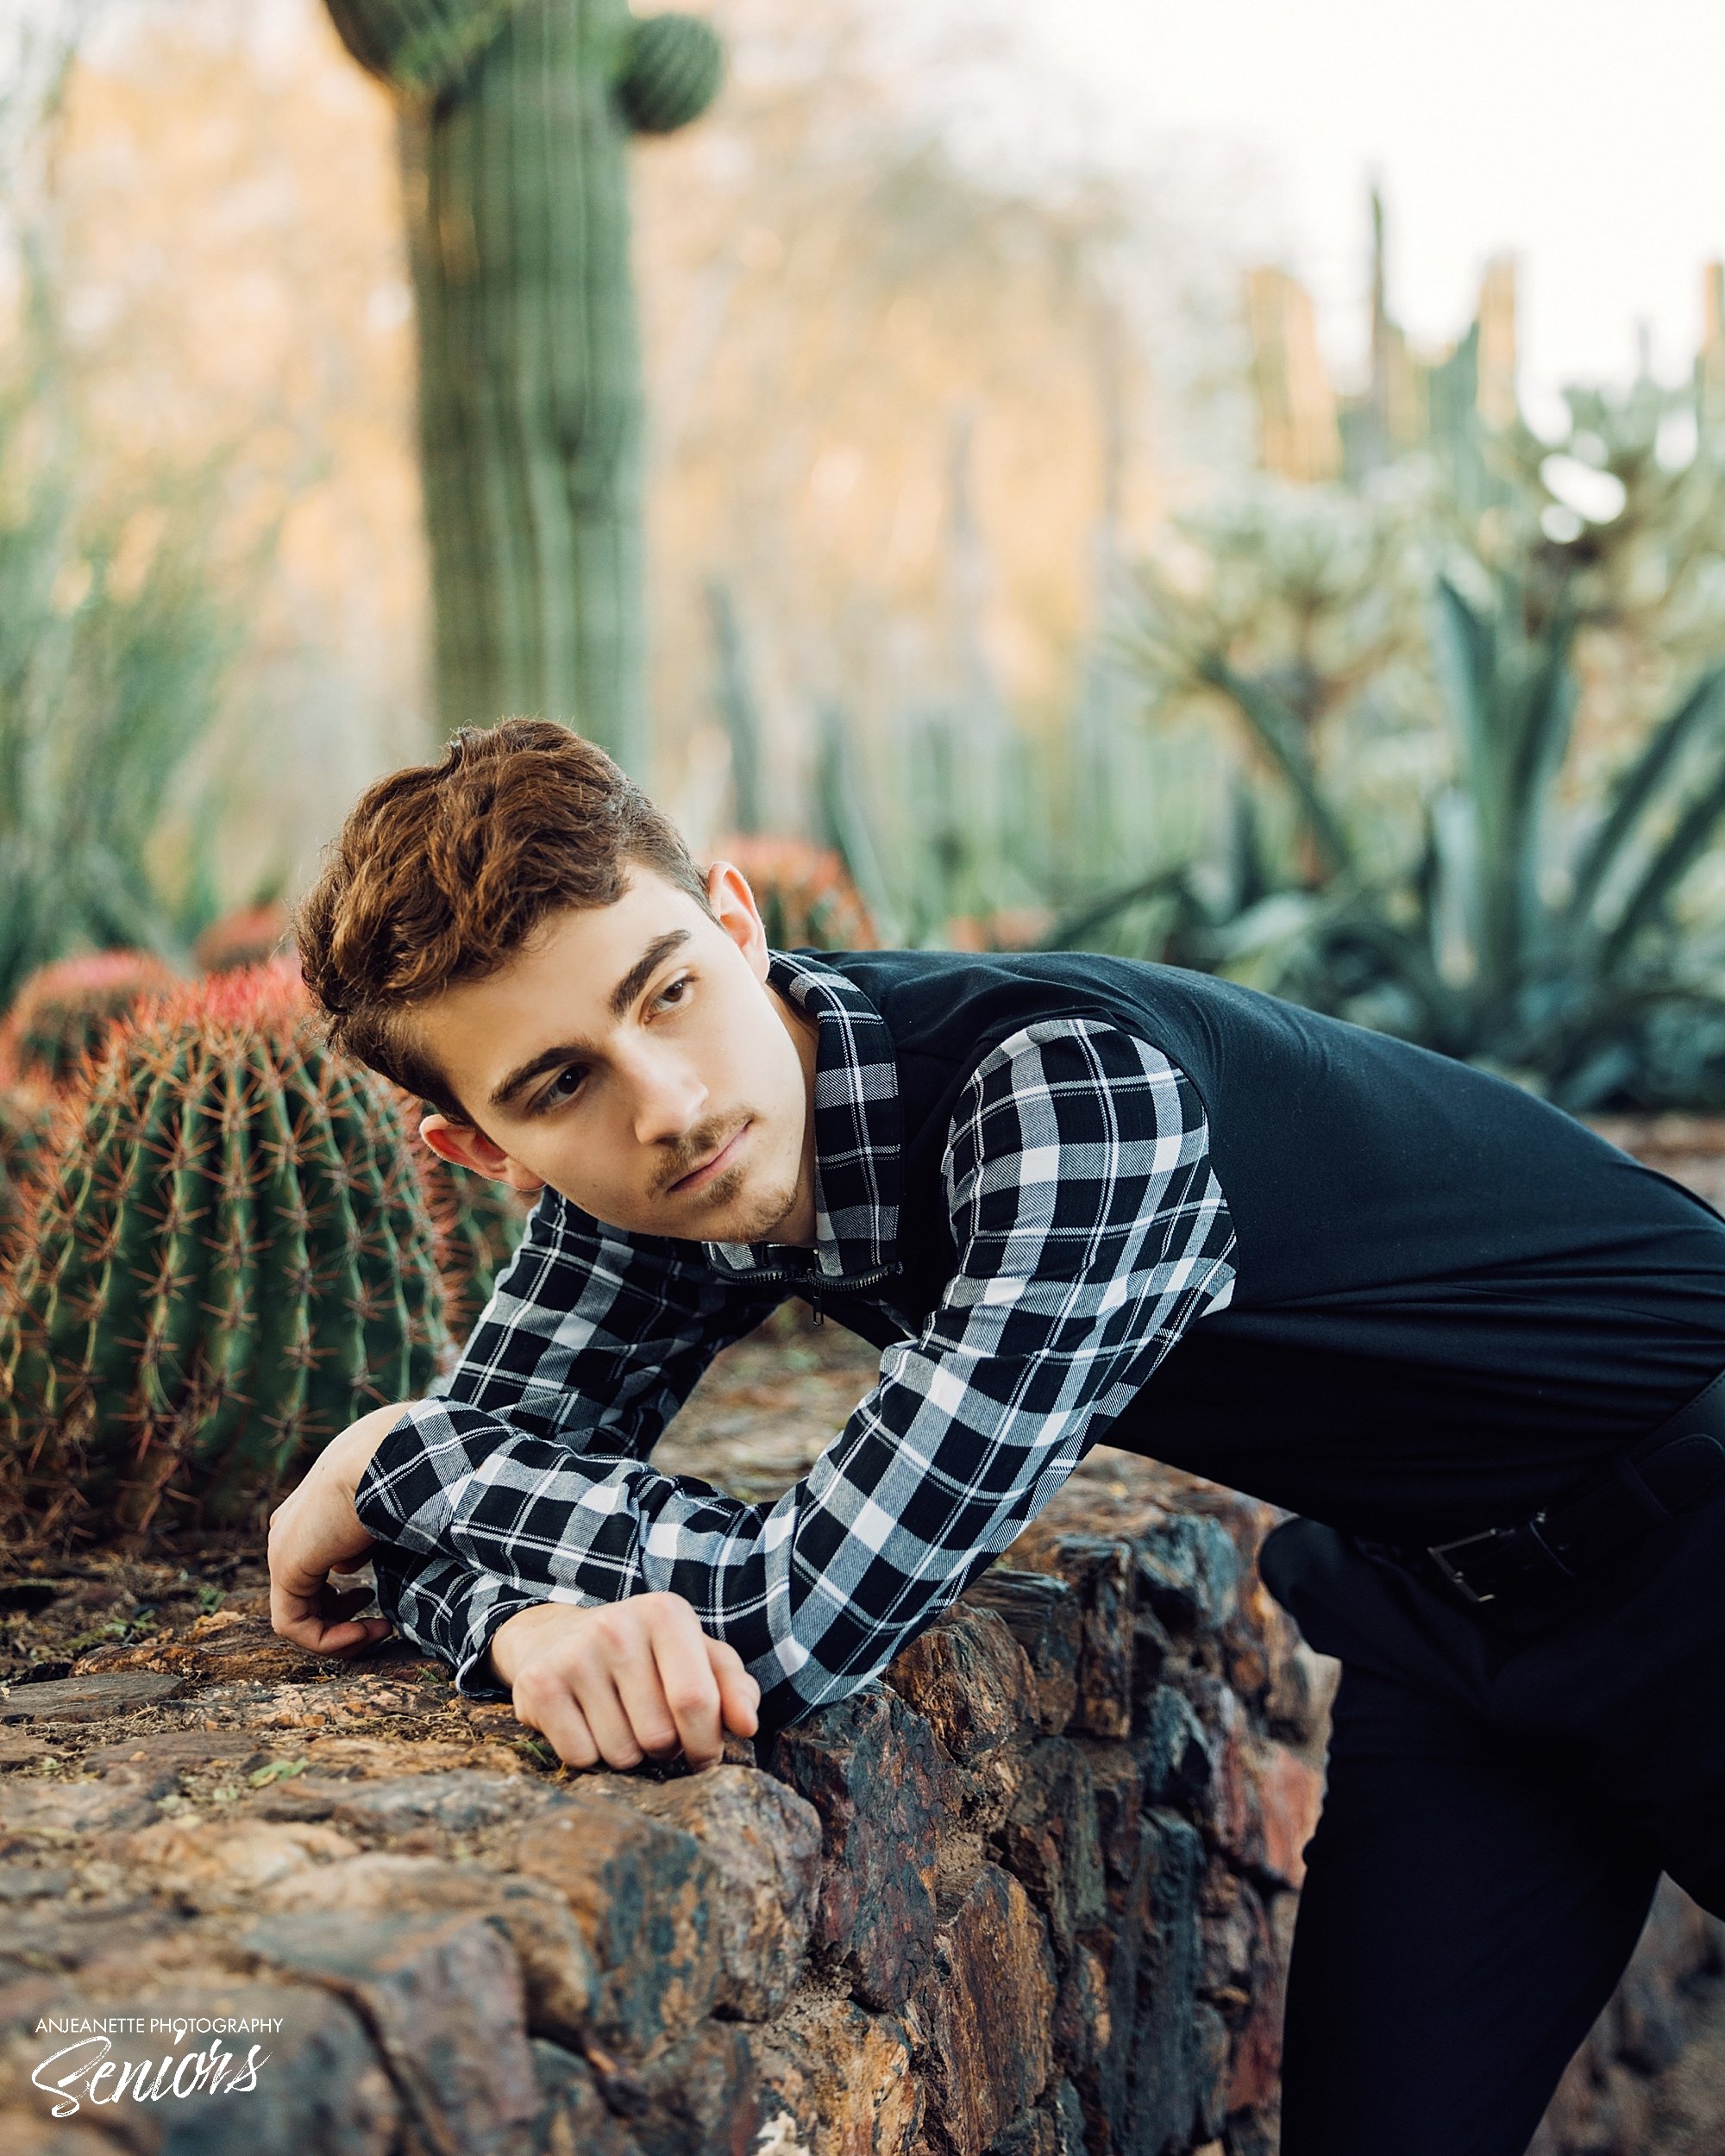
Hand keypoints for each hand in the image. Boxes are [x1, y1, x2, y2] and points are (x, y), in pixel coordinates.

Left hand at [267, 1402, 409, 1656]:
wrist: (384, 1458)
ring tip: (378, 1630)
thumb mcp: (381, 1511)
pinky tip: (364, 1632)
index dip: (343, 1595)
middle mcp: (289, 1531)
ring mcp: (283, 1549)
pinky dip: (329, 1639)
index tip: (376, 1595)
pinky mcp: (286, 1567)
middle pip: (305, 1594)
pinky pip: (294, 1623)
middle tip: (378, 1622)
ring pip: (298, 1614)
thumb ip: (361, 1540)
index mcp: (310, 1512)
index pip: (316, 1566)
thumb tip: (348, 1566)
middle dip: (340, 1615)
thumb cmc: (399, 1477)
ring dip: (340, 1633)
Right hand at [488, 1593, 760, 1770]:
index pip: (696, 1700)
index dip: (706, 1743)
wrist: (556, 1636)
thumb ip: (733, 1686)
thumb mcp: (695, 1655)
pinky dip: (590, 1757)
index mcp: (665, 1614)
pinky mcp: (538, 1685)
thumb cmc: (645, 1654)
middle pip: (659, 1736)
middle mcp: (617, 1626)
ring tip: (620, 1723)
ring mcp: (574, 1655)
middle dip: (666, 1751)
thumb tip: (747, 1725)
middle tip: (654, 1732)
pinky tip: (586, 1725)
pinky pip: (581, 1757)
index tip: (703, 1754)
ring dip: (628, 1755)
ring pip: (621, 1753)